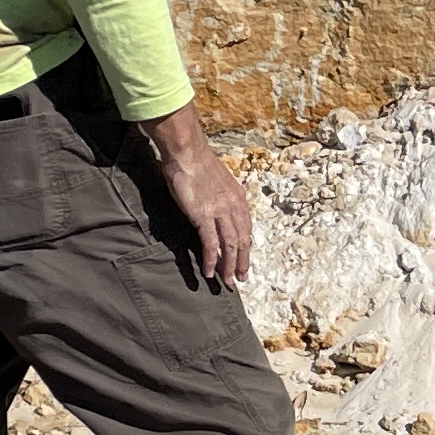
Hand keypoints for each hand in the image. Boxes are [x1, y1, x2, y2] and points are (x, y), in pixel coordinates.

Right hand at [144, 108, 257, 284]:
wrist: (188, 152)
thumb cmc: (197, 163)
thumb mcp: (218, 181)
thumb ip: (221, 196)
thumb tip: (217, 209)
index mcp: (238, 197)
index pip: (246, 227)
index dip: (246, 246)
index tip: (244, 258)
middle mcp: (234, 206)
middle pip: (243, 240)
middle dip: (242, 261)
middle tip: (241, 278)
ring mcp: (220, 211)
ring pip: (231, 245)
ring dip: (229, 266)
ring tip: (227, 282)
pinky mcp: (203, 216)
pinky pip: (211, 243)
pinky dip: (211, 260)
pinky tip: (209, 271)